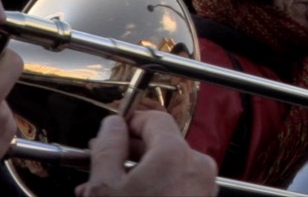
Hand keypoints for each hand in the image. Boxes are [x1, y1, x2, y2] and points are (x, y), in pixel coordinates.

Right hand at [77, 111, 216, 196]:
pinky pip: (177, 184)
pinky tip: (132, 196)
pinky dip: (155, 186)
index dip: (128, 122)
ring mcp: (204, 186)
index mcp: (176, 154)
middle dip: (129, 152)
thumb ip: (107, 149)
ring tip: (110, 189)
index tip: (110, 133)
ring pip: (168, 167)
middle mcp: (197, 166)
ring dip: (140, 172)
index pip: (154, 118)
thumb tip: (111, 125)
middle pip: (161, 143)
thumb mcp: (106, 188)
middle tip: (103, 164)